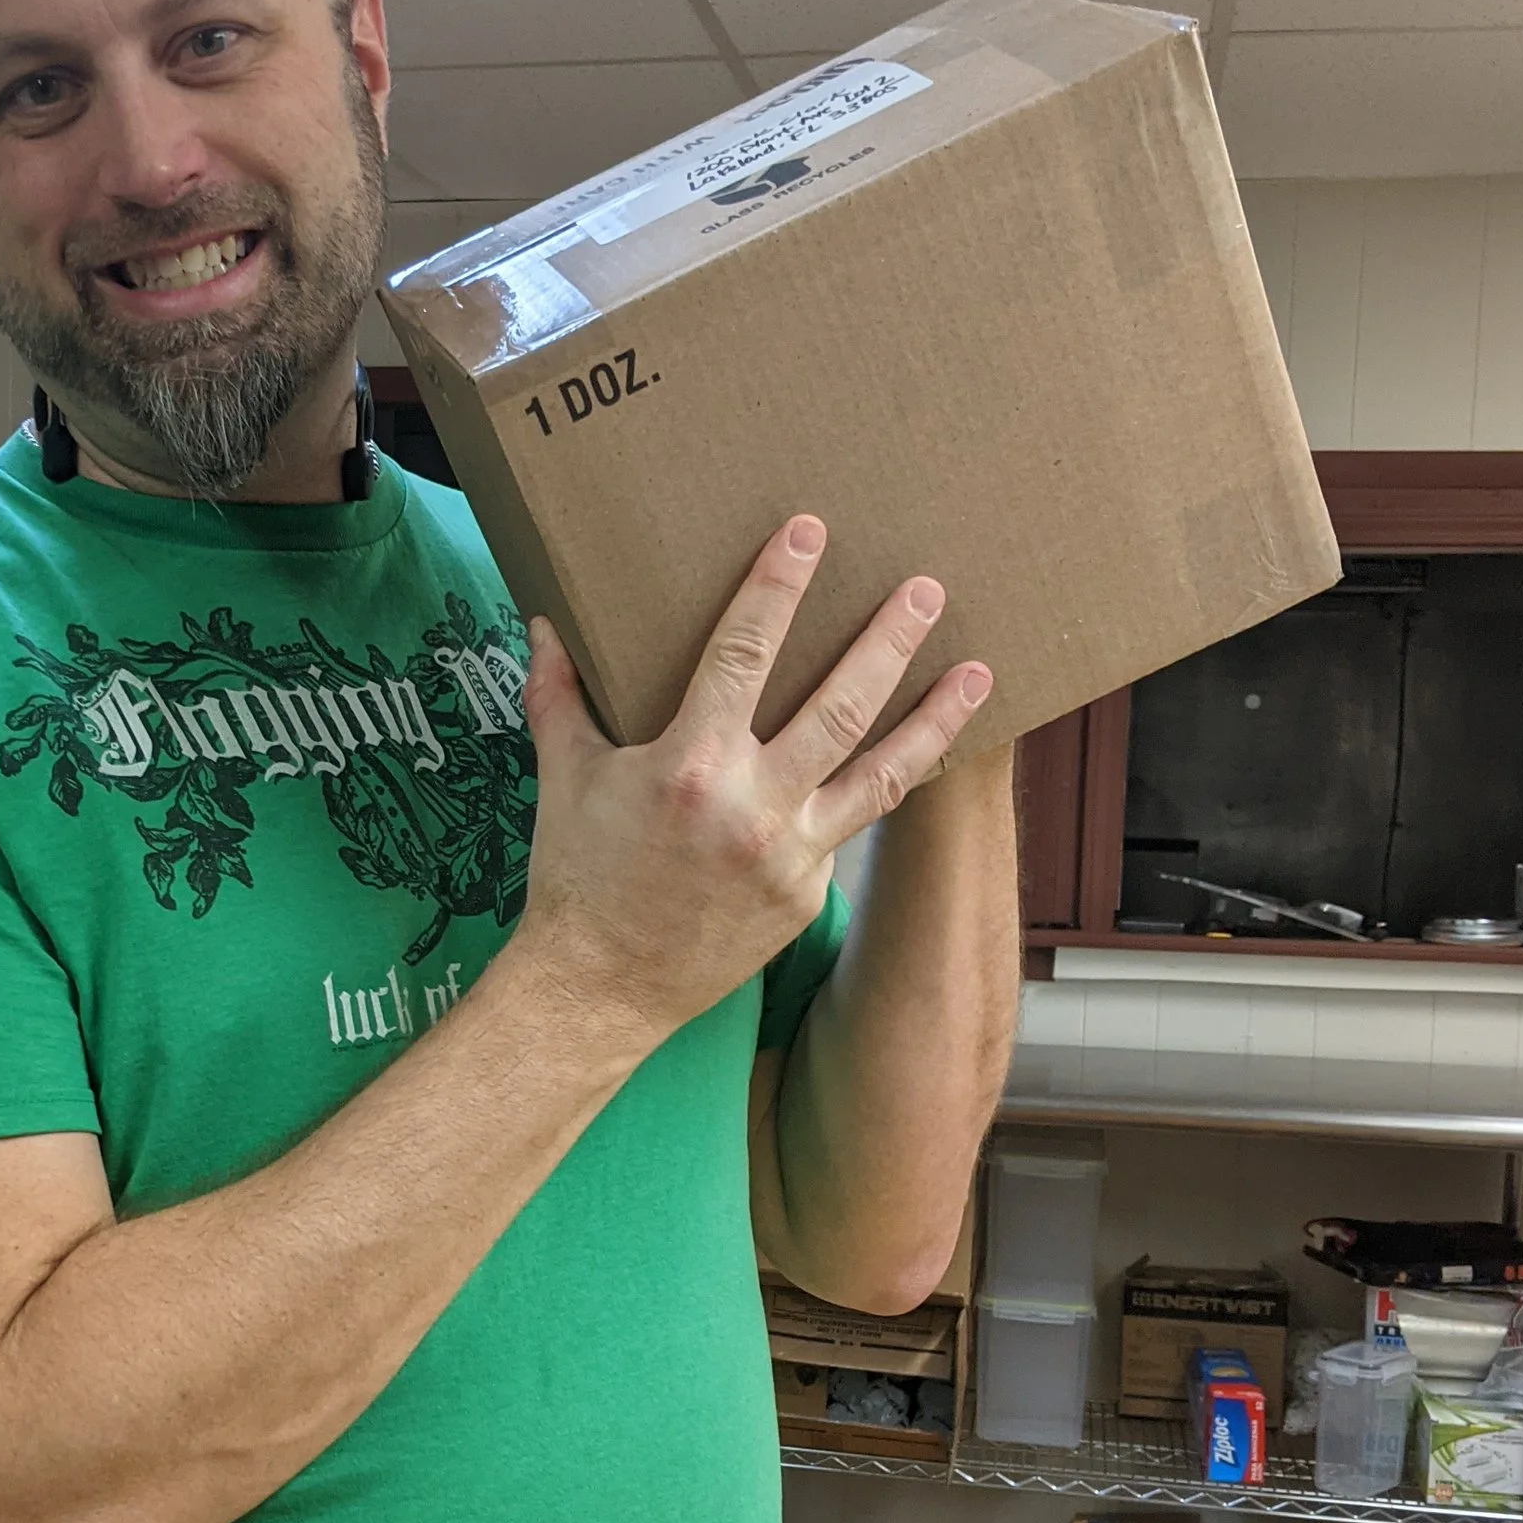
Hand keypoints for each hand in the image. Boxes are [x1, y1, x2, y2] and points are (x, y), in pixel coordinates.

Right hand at [514, 515, 991, 1060]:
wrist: (600, 988)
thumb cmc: (576, 877)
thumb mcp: (562, 776)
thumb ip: (559, 695)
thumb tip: (543, 623)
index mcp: (689, 765)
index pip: (743, 653)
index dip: (777, 588)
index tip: (809, 534)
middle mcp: (751, 806)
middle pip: (840, 705)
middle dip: (887, 641)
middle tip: (925, 588)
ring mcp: (789, 855)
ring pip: (881, 774)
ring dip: (934, 719)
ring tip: (978, 672)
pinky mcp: (806, 894)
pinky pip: (851, 825)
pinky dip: (884, 784)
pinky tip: (917, 750)